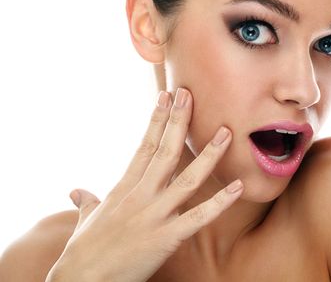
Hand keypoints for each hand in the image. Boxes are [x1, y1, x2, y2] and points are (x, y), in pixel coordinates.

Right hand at [46, 88, 243, 281]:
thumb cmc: (83, 251)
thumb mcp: (86, 219)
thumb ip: (87, 201)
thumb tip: (77, 191)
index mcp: (124, 188)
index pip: (145, 146)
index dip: (157, 120)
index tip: (166, 96)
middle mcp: (141, 196)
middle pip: (164, 151)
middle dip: (178, 121)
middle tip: (190, 94)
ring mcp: (154, 215)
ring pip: (187, 178)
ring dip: (208, 155)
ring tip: (226, 132)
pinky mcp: (166, 238)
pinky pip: (199, 217)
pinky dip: (220, 202)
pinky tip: (238, 186)